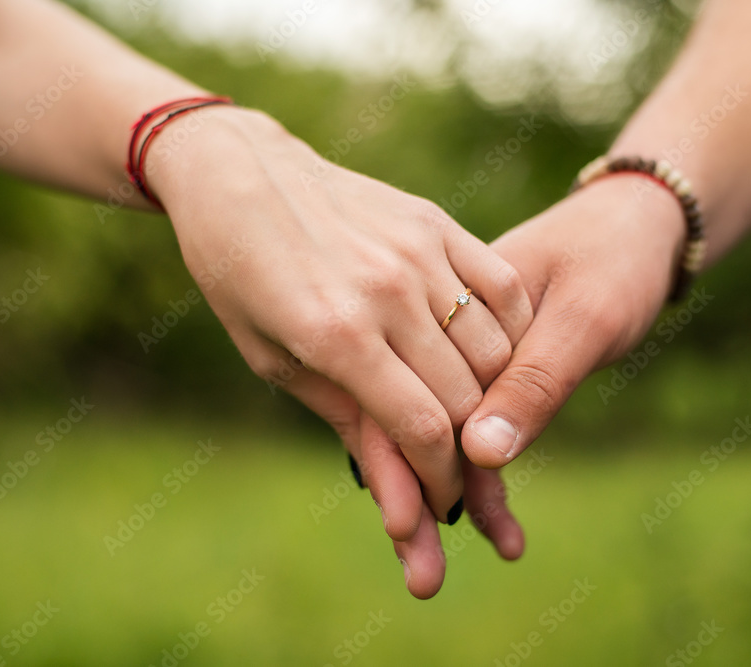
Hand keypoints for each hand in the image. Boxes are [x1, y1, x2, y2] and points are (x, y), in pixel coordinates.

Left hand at [147, 106, 532, 524]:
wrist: (239, 173)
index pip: (422, 428)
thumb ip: (347, 422)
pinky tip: (493, 356)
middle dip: (467, 449)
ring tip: (470, 413)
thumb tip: (400, 500)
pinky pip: (503, 288)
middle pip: (466, 396)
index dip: (441, 478)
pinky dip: (511, 333)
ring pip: (494, 348)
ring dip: (491, 396)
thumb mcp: (275, 361)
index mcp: (335, 335)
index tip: (442, 498)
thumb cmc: (240, 278)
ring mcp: (417, 250)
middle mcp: (386, 292)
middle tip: (457, 465)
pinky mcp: (435, 221)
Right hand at [376, 174, 684, 597]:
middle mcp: (443, 330)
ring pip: (440, 434)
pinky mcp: (490, 369)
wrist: (639, 223)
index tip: (404, 528)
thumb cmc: (617, 259)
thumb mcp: (585, 317)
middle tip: (421, 576)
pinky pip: (476, 427)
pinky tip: (494, 521)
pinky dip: (485, 474)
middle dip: (416, 500)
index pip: (402, 393)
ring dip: (446, 499)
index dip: (399, 463)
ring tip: (439, 569)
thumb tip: (478, 455)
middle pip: (411, 423)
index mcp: (445, 302)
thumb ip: (534, 382)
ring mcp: (463, 351)